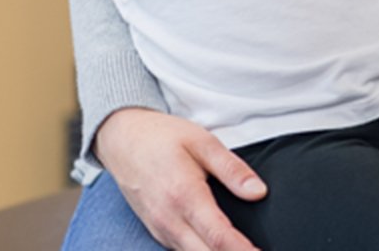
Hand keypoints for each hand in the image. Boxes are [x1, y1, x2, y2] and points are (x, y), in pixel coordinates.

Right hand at [91, 108, 265, 250]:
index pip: (219, 237)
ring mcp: (160, 229)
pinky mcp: (157, 231)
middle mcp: (169, 219)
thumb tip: (258, 192)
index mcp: (185, 196)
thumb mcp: (203, 142)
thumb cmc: (160, 138)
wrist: (121, 139)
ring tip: (243, 250)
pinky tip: (216, 247)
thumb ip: (232, 169)